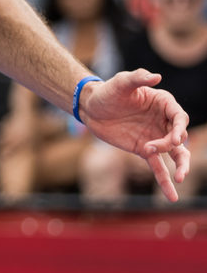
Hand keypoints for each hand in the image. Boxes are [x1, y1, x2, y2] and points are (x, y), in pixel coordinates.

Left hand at [79, 70, 189, 200]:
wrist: (90, 108)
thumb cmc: (107, 91)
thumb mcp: (120, 82)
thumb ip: (137, 78)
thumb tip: (156, 76)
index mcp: (163, 104)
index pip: (179, 117)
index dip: (179, 128)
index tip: (174, 137)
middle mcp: (163, 121)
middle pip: (179, 137)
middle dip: (173, 145)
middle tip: (155, 148)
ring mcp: (155, 137)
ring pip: (175, 154)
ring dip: (181, 166)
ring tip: (181, 178)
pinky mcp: (144, 150)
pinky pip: (158, 167)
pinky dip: (165, 181)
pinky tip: (172, 196)